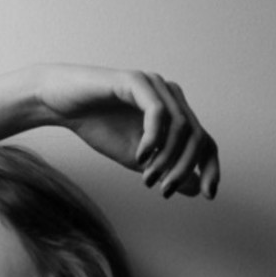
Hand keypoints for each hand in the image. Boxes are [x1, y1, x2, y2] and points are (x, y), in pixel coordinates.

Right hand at [37, 64, 219, 198]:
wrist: (64, 105)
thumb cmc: (99, 127)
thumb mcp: (139, 159)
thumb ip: (166, 170)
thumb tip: (196, 189)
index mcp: (174, 114)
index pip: (205, 141)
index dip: (211, 168)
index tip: (209, 195)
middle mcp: (171, 96)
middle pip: (198, 136)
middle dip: (185, 169)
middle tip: (165, 191)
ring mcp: (156, 86)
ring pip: (181, 127)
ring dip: (167, 158)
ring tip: (147, 178)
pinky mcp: (137, 81)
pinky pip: (157, 112)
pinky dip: (152, 139)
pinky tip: (139, 156)